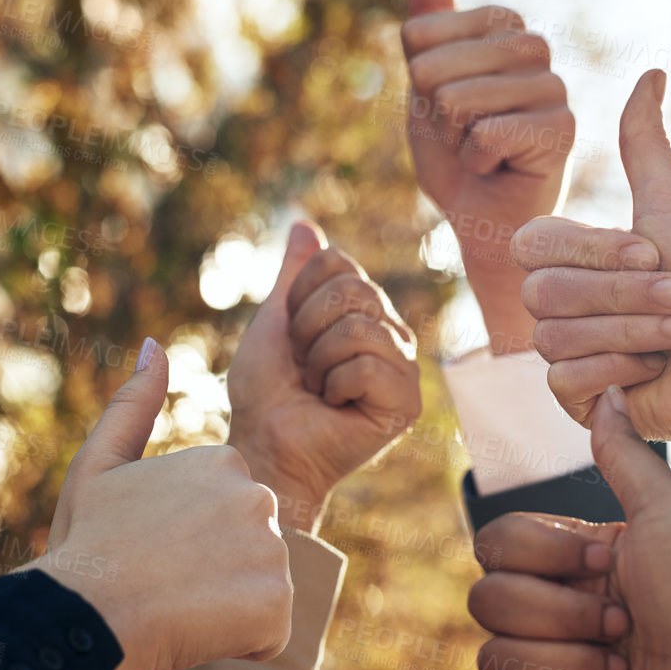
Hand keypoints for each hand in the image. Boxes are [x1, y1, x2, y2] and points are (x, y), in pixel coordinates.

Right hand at [29, 342, 292, 669]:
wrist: (84, 618)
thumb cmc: (87, 542)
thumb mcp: (99, 464)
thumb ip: (134, 404)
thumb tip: (155, 345)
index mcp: (224, 461)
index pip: (225, 509)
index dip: (188, 538)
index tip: (152, 547)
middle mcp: (260, 496)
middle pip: (250, 543)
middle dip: (216, 567)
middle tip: (165, 579)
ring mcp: (273, 551)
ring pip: (261, 585)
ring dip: (228, 604)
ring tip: (179, 606)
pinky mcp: (278, 604)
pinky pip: (270, 628)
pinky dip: (242, 639)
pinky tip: (200, 633)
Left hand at [227, 222, 421, 531]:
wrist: (264, 445)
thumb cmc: (266, 392)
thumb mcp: (275, 320)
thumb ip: (295, 275)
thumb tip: (304, 224)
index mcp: (366, 311)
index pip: (339, 263)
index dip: (299, 297)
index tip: (292, 336)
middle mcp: (392, 333)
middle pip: (353, 290)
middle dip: (307, 329)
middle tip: (304, 367)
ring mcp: (404, 368)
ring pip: (359, 327)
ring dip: (318, 361)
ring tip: (318, 388)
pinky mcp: (407, 403)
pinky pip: (366, 364)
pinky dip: (334, 386)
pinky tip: (334, 406)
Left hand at [402, 0, 574, 345]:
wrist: (485, 220)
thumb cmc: (456, 151)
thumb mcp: (426, 79)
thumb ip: (428, 15)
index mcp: (502, 25)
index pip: (419, 34)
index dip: (417, 83)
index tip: (445, 109)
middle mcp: (535, 47)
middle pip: (434, 67)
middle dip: (433, 114)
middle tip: (463, 136)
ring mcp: (554, 86)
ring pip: (456, 101)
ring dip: (454, 140)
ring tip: (482, 150)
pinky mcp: (564, 129)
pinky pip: (484, 134)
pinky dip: (475, 161)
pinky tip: (500, 167)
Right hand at [470, 388, 670, 669]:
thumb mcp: (664, 508)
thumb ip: (622, 454)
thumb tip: (611, 390)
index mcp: (570, 563)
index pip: (495, 546)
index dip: (544, 554)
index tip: (606, 560)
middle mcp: (557, 614)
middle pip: (486, 603)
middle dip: (560, 614)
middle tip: (623, 623)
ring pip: (497, 663)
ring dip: (567, 664)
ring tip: (622, 668)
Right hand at [516, 70, 670, 606]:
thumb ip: (645, 146)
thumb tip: (650, 69)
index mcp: (577, 261)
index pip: (534, 244)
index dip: (592, 251)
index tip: (652, 252)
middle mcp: (563, 305)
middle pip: (543, 293)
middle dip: (624, 295)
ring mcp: (567, 354)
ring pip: (552, 336)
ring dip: (631, 332)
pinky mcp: (576, 403)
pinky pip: (562, 380)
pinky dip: (618, 372)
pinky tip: (655, 374)